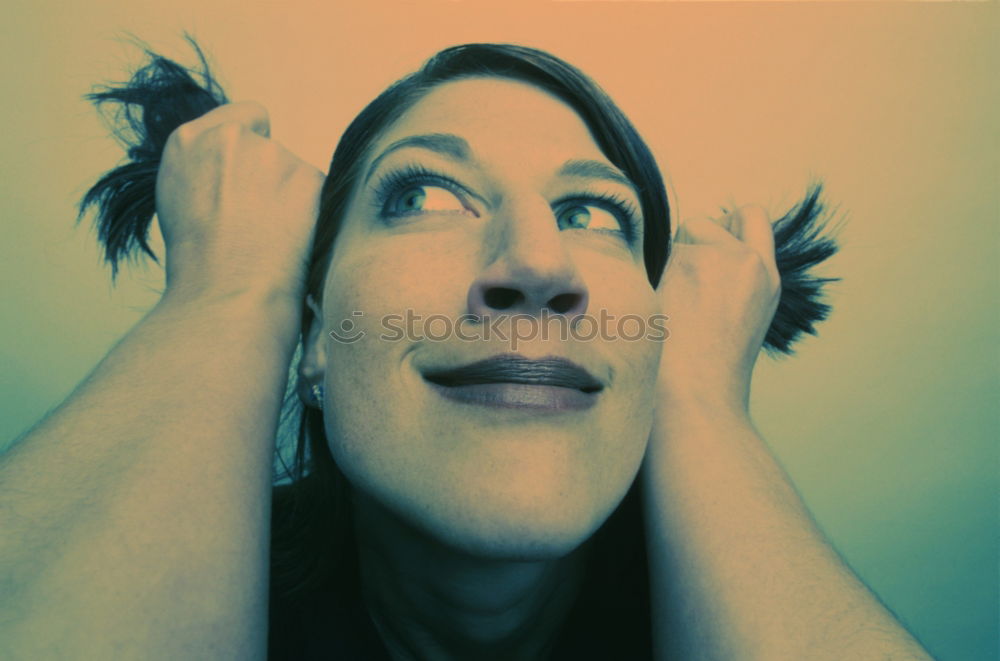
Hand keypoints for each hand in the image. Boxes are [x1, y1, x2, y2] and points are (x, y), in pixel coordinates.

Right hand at [155, 101, 324, 304]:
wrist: (227, 295)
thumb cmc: (200, 265)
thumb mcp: (181, 201)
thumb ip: (207, 169)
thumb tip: (234, 164)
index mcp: (188, 141)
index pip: (243, 119)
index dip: (251, 148)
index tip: (248, 178)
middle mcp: (229, 138)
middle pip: (270, 148)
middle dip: (270, 177)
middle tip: (257, 223)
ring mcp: (271, 154)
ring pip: (295, 173)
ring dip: (290, 198)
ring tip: (269, 239)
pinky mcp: (308, 176)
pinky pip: (318, 193)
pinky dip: (311, 215)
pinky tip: (291, 241)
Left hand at [656, 206, 780, 417]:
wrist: (694, 395)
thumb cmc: (705, 370)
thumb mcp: (740, 317)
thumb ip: (731, 278)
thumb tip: (700, 249)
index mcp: (767, 277)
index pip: (753, 216)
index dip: (725, 225)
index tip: (709, 246)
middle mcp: (747, 262)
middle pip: (704, 223)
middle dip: (687, 248)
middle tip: (682, 291)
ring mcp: (719, 257)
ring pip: (676, 238)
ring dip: (667, 266)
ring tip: (673, 311)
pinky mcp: (688, 260)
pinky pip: (657, 252)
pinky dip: (652, 275)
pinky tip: (662, 309)